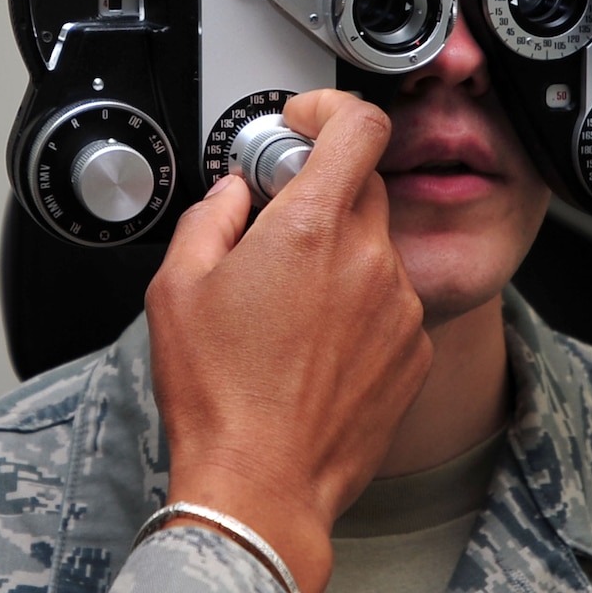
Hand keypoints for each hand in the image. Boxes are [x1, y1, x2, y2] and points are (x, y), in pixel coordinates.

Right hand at [144, 90, 430, 592]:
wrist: (261, 485)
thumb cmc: (219, 396)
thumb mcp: (177, 286)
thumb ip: (210, 215)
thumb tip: (233, 193)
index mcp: (310, 228)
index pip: (359, 124)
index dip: (330, 107)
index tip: (305, 120)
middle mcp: (368, 259)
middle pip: (361, 184)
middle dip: (319, 192)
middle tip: (275, 229)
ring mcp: (400, 306)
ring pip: (374, 247)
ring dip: (337, 256)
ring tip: (287, 310)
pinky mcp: (414, 350)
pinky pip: (390, 300)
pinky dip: (358, 305)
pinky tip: (312, 347)